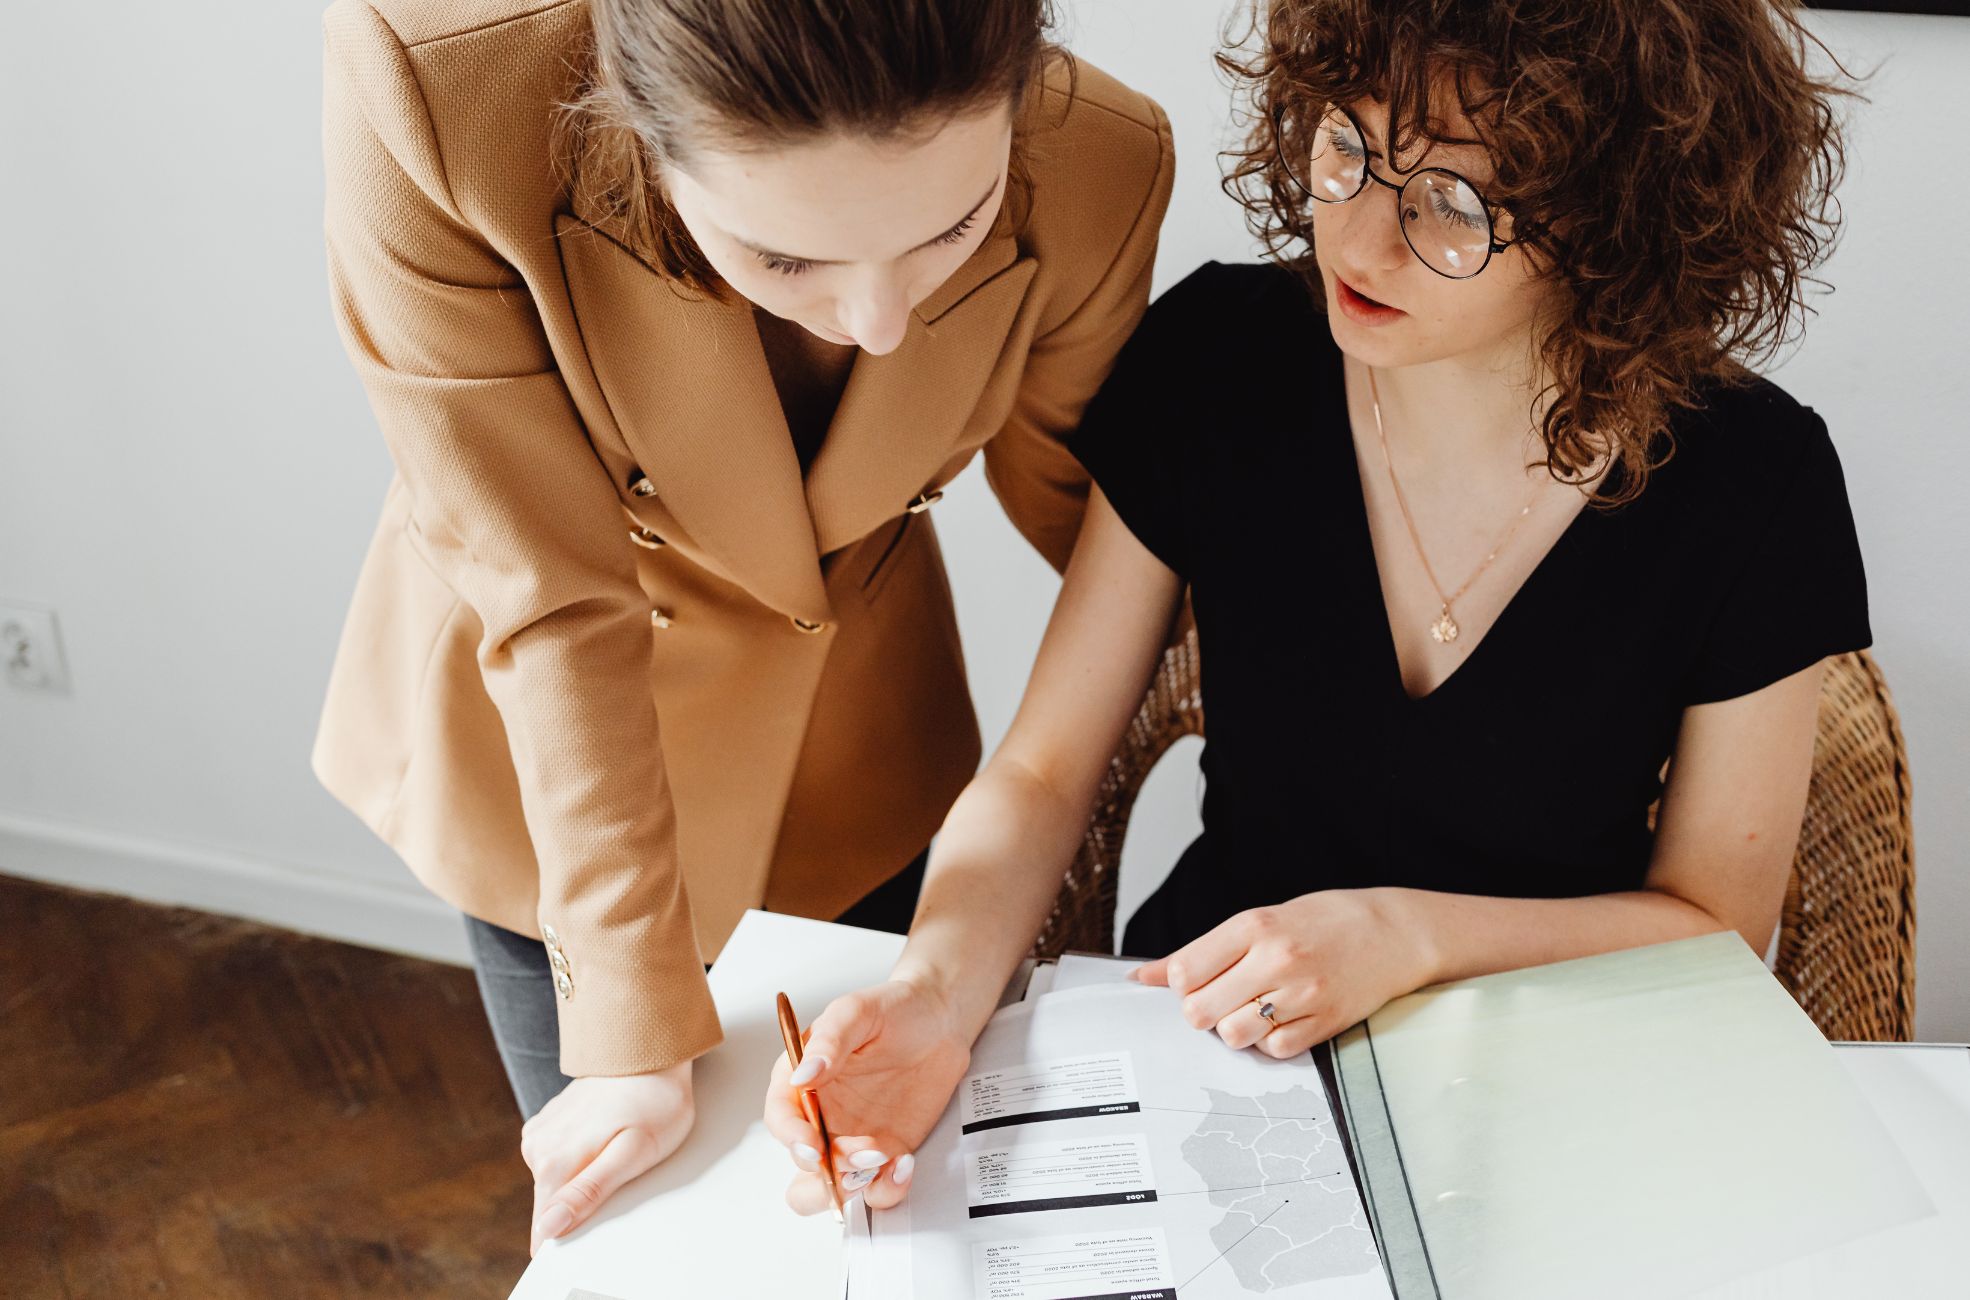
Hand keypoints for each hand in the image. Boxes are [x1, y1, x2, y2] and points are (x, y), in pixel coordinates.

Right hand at [521, 1060, 694, 1255]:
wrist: (649, 1049)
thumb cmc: (655, 1102)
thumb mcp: (633, 1153)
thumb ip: (588, 1191)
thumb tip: (549, 1228)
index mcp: (553, 1163)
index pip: (545, 1230)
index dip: (569, 1243)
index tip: (592, 1239)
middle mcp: (536, 1148)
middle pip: (552, 1205)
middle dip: (581, 1206)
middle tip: (622, 1180)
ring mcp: (539, 1133)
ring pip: (555, 1181)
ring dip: (581, 1179)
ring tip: (615, 1154)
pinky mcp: (547, 1123)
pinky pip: (558, 1157)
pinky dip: (579, 1158)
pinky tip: (603, 1139)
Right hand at [761, 977, 972, 1214]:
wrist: (941, 1021)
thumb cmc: (895, 1008)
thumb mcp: (858, 1010)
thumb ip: (831, 1038)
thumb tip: (802, 1075)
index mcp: (801, 1081)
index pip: (780, 1117)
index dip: (791, 1136)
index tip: (813, 1144)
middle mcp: (820, 1117)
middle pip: (802, 1165)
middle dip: (826, 1172)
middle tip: (860, 1156)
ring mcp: (850, 1140)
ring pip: (833, 1189)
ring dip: (853, 1187)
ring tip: (886, 1158)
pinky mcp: (883, 1155)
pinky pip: (875, 1190)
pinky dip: (888, 1189)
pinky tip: (905, 1163)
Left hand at [1130, 889, 1434, 1057]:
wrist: (1393, 933)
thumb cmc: (1322, 921)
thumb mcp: (1260, 920)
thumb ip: (1202, 950)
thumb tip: (1141, 975)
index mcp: (1254, 926)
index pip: (1183, 972)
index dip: (1180, 983)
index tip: (1196, 979)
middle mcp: (1276, 959)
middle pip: (1200, 1011)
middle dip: (1201, 1010)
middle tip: (1222, 998)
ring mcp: (1302, 994)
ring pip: (1233, 1036)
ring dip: (1234, 1029)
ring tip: (1252, 1010)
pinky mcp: (1324, 1023)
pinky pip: (1274, 1050)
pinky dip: (1269, 1042)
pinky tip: (1282, 1019)